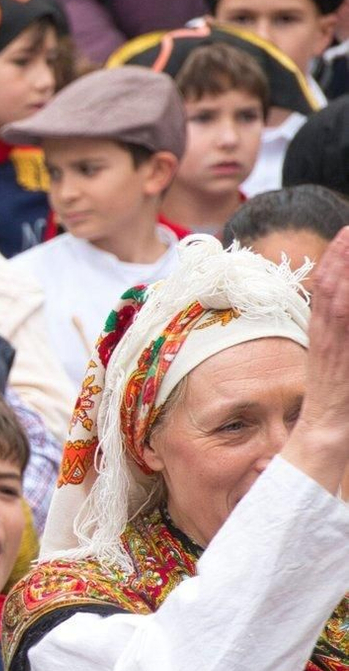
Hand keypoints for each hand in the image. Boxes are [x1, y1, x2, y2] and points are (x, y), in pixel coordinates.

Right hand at [297, 227, 348, 440]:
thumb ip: (340, 350)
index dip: (332, 264)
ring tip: (347, 241)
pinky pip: (338, 326)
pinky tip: (346, 283)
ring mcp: (331, 350)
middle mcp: (325, 340)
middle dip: (338, 257)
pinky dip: (340, 301)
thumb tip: (341, 324)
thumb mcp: (340, 373)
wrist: (326, 441)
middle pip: (327, 290)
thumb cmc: (337, 413)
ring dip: (340, 270)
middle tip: (347, 229)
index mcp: (323, 341)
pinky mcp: (338, 362)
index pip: (323, 294)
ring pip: (332, 301)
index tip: (343, 239)